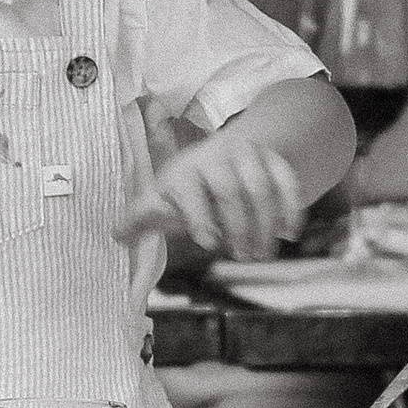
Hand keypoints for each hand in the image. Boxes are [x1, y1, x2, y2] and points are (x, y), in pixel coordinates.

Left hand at [124, 134, 308, 264]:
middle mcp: (217, 156)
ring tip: (263, 254)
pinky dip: (290, 206)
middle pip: (230, 189)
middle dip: (238, 226)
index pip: (190, 188)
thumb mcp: (165, 197)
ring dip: (265, 224)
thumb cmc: (189, 185)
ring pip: (261, 188)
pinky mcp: (273, 159)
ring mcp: (248, 156)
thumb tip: (116, 236)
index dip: (198, 215)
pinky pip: (286, 180)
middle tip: (242, 256)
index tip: (207, 242)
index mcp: (185, 169)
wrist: (228, 150)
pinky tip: (289, 233)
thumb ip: (144, 218)